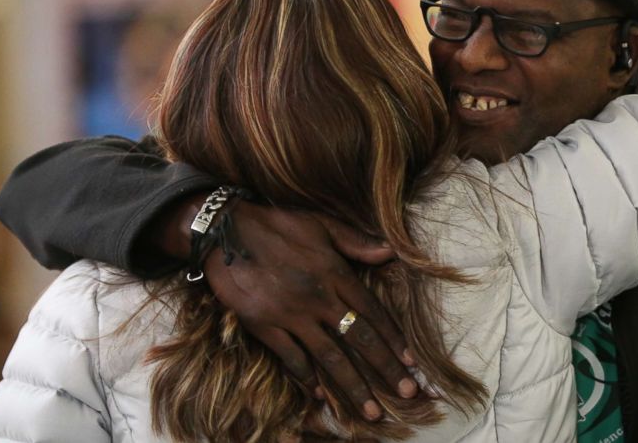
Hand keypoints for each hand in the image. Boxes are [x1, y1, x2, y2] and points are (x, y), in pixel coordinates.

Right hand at [202, 202, 418, 420]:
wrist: (224, 231)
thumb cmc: (276, 225)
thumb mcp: (320, 224)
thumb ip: (356, 241)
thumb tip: (391, 252)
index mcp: (335, 272)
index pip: (373, 312)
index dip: (395, 339)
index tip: (413, 362)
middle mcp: (319, 297)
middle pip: (359, 339)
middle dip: (386, 368)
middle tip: (407, 393)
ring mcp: (291, 314)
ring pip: (330, 356)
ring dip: (353, 386)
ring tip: (370, 411)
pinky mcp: (264, 326)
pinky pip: (291, 358)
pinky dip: (307, 379)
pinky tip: (321, 397)